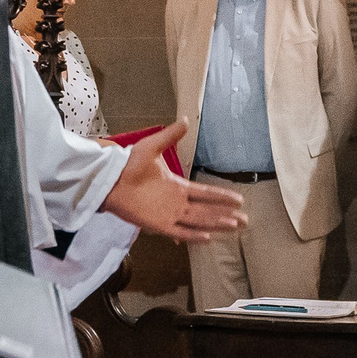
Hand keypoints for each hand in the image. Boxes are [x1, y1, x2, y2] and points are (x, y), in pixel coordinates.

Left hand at [103, 119, 247, 243]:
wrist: (110, 179)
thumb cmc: (128, 165)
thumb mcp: (152, 146)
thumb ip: (170, 136)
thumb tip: (185, 120)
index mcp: (178, 186)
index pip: (206, 193)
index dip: (222, 197)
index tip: (239, 200)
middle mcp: (177, 202)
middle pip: (208, 211)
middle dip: (227, 215)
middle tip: (246, 220)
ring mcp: (169, 214)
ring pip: (199, 221)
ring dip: (217, 224)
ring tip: (235, 226)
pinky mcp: (158, 224)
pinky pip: (180, 231)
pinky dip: (194, 235)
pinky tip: (209, 237)